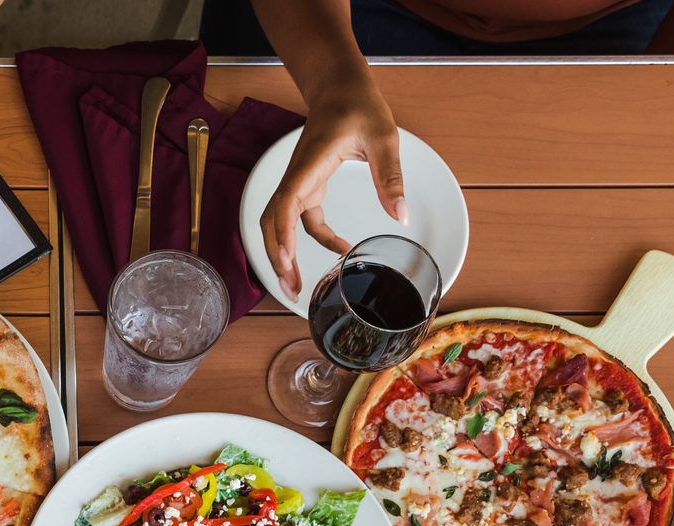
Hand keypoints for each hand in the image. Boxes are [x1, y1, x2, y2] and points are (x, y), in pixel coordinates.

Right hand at [259, 77, 403, 299]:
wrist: (340, 87)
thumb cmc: (358, 106)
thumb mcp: (383, 138)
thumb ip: (391, 176)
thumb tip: (400, 216)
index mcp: (310, 165)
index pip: (287, 203)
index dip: (283, 233)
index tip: (286, 258)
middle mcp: (297, 177)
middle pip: (273, 223)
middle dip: (277, 257)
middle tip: (291, 290)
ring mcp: (299, 183)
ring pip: (279, 224)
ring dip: (283, 254)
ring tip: (295, 285)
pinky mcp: (306, 185)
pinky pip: (298, 219)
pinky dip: (306, 239)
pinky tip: (334, 250)